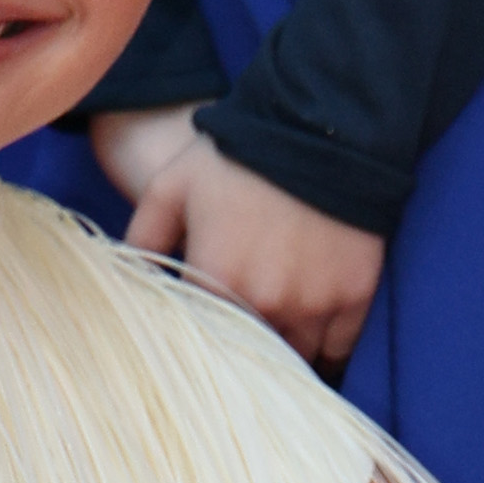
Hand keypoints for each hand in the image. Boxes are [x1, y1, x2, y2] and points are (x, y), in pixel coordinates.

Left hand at [90, 110, 386, 372]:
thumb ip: (143, 237)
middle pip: (248, 356)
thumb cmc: (237, 154)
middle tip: (238, 347)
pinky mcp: (353, 297)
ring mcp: (314, 304)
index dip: (200, 341)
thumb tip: (130, 280)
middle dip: (241, 354)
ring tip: (275, 346)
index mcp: (217, 281)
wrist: (319, 124)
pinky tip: (313, 338)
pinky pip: (339, 348)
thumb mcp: (170, 186)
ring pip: (295, 358)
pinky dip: (326, 348)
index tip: (201, 340)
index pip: (201, 341)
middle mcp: (266, 304)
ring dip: (283, 355)